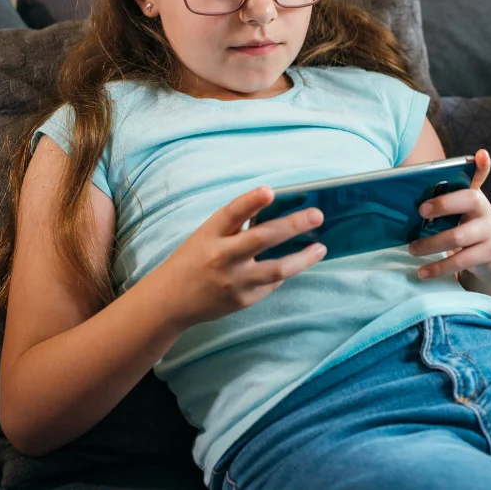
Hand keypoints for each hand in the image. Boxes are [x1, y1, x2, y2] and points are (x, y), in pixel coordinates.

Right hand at [149, 187, 326, 330]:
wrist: (170, 301)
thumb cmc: (194, 258)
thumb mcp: (207, 235)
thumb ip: (236, 224)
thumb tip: (276, 208)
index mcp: (210, 234)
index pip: (231, 213)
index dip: (250, 201)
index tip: (269, 191)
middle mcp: (221, 257)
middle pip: (261, 239)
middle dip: (292, 225)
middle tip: (317, 215)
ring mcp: (233, 282)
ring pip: (276, 270)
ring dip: (303, 258)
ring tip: (320, 248)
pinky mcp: (241, 300)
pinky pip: (270, 285)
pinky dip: (283, 273)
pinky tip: (293, 264)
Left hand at [407, 150, 490, 300]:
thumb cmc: (466, 226)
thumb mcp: (460, 210)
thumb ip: (443, 197)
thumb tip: (408, 185)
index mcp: (475, 196)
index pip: (478, 177)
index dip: (481, 166)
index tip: (479, 156)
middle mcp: (485, 210)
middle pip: (468, 201)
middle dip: (443, 204)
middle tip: (420, 212)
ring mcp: (489, 232)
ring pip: (458, 236)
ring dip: (431, 243)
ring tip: (412, 249)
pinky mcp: (488, 254)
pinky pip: (460, 261)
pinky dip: (438, 267)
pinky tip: (423, 272)